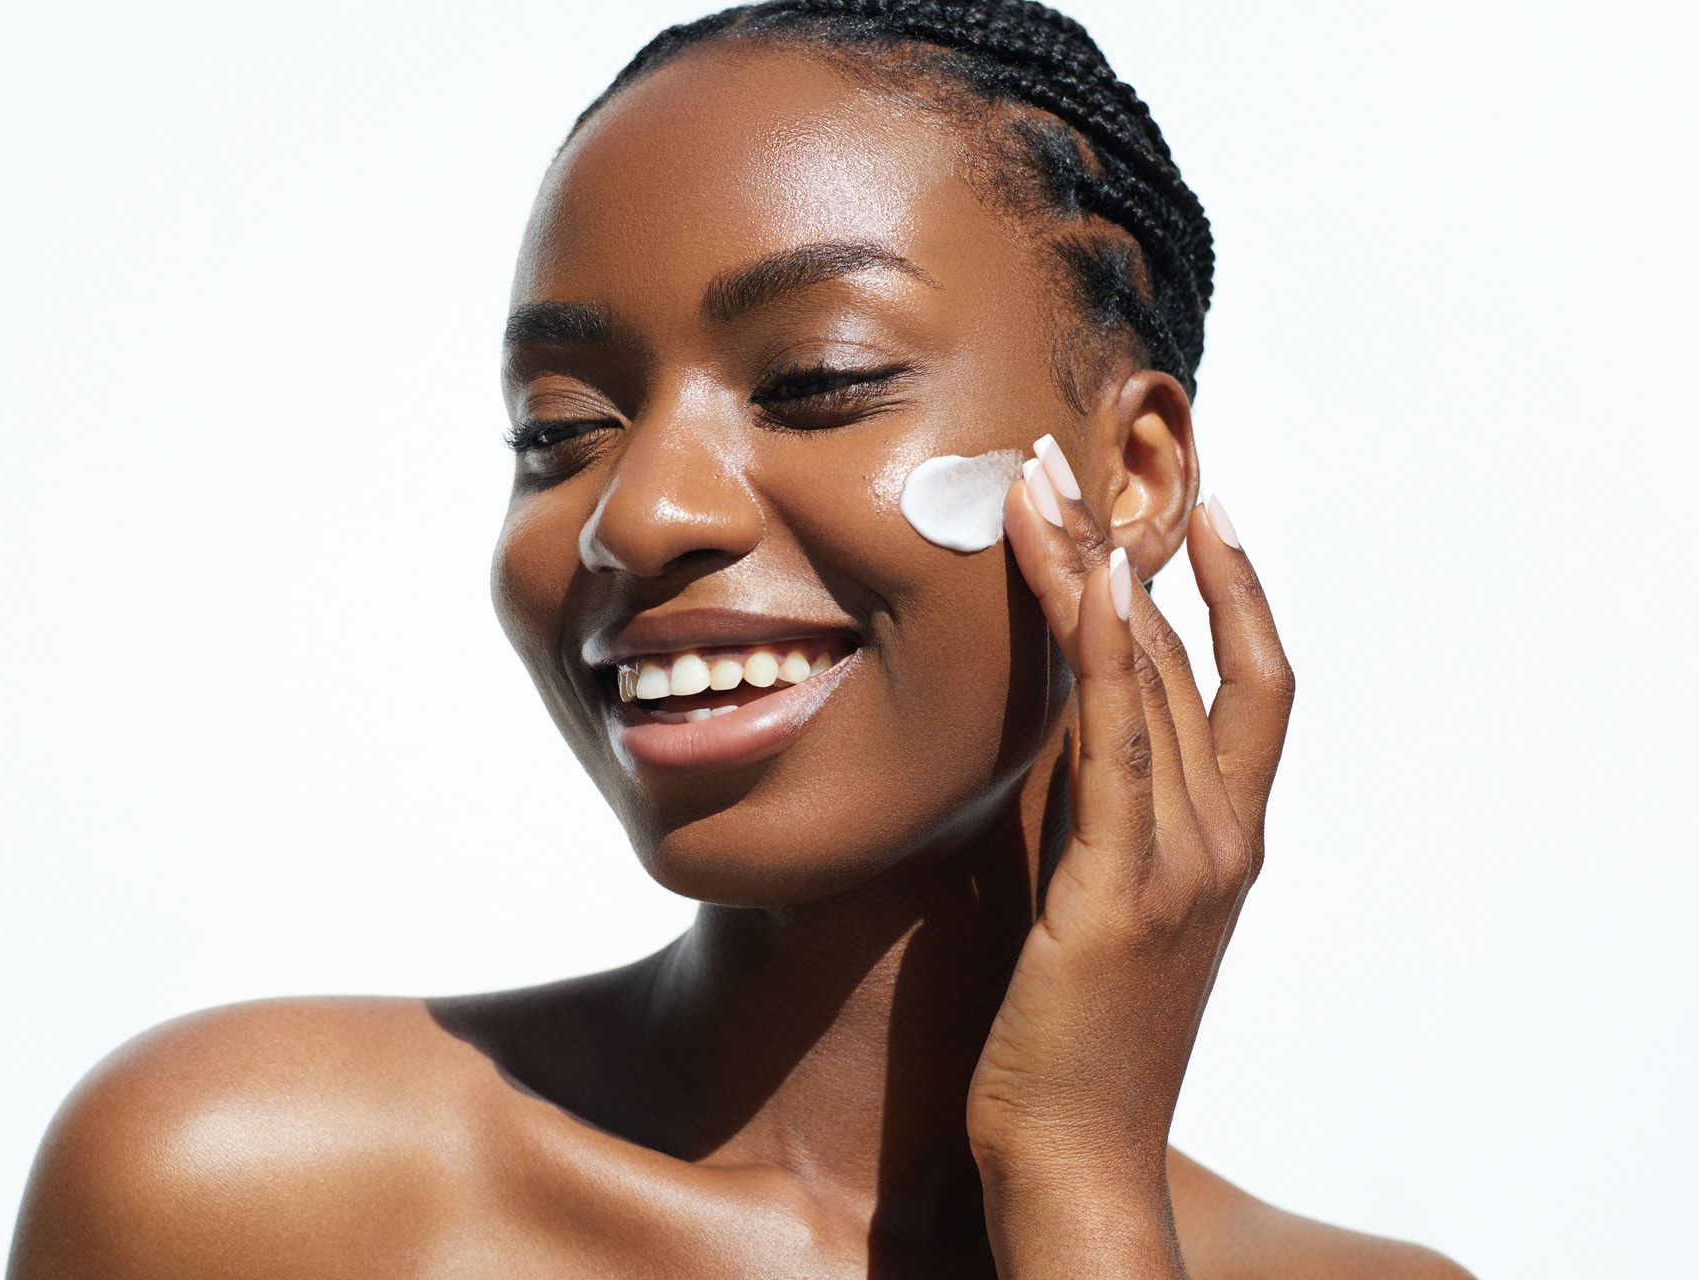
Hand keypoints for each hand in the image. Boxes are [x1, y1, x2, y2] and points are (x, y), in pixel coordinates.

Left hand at [965, 441, 1294, 1267]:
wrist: (1074, 1154)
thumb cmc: (1072, 1035)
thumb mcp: (1095, 902)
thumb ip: (1096, 815)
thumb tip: (1056, 731)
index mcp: (1227, 840)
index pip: (1250, 683)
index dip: (1236, 588)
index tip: (1198, 509)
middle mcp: (1224, 837)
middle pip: (1194, 654)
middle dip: (1136, 546)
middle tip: (1065, 458)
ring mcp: (1185, 861)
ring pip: (1155, 672)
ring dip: (1097, 564)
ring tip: (1041, 478)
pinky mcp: (1122, 889)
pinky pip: (1119, 739)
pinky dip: (1110, 647)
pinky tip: (1084, 574)